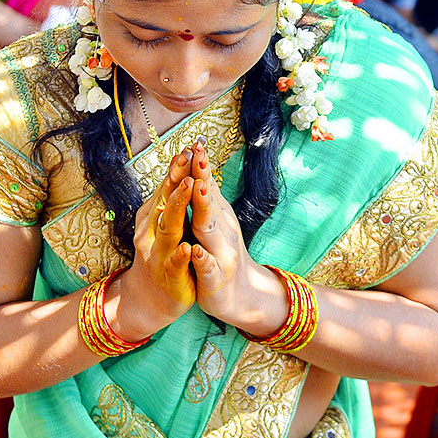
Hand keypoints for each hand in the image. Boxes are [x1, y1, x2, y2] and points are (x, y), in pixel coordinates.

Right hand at [113, 151, 198, 338]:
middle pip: (164, 201)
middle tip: (186, 158)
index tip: (187, 148)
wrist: (149, 298)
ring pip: (168, 228)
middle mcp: (151, 232)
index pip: (166, 188)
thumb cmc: (161, 253)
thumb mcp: (163, 222)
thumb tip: (180, 163)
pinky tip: (188, 247)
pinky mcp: (169, 275)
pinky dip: (180, 255)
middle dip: (175, 180)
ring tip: (189, 188)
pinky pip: (174, 263)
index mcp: (153, 217)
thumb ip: (170, 197)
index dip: (176, 169)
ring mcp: (159, 253)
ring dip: (177, 207)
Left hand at [186, 139, 268, 323]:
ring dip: (204, 209)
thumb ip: (207, 195)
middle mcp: (222, 230)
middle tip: (197, 155)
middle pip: (209, 200)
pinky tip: (195, 250)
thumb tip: (200, 161)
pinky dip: (202, 258)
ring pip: (209, 230)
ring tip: (197, 190)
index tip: (195, 142)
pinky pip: (207, 266)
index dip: (202, 165)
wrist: (242, 295)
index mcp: (218, 216)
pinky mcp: (215, 277)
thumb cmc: (222, 253)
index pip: (208, 185)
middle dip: (203, 178)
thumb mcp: (215, 222)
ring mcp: (220, 252)